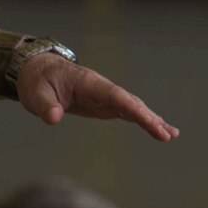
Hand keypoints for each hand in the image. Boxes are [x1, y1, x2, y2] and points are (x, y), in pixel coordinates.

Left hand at [17, 54, 178, 141]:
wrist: (37, 72)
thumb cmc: (37, 82)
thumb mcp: (36, 95)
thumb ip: (46, 106)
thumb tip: (54, 117)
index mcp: (88, 83)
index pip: (116, 95)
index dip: (134, 108)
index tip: (150, 121)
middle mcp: (102, 88)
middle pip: (130, 102)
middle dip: (149, 118)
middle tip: (166, 136)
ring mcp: (105, 96)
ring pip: (134, 107)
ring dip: (152, 120)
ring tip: (171, 135)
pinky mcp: (104, 105)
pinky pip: (128, 112)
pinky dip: (144, 121)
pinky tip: (160, 130)